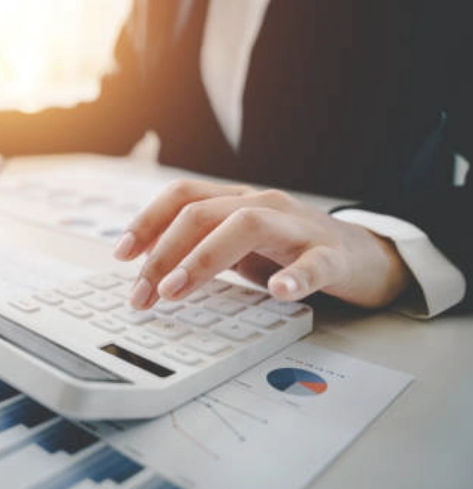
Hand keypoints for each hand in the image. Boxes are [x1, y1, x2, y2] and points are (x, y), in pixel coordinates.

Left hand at [113, 179, 411, 309]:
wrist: (366, 256)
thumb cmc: (293, 250)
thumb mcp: (239, 246)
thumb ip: (200, 247)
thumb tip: (148, 268)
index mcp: (237, 201)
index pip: (183, 196)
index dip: (147, 220)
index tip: (121, 254)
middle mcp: (263, 205)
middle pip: (202, 213)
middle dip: (162, 253)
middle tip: (142, 293)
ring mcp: (298, 227)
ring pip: (246, 225)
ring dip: (203, 258)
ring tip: (177, 290)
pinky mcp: (333, 255)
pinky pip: (315, 263)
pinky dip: (295, 276)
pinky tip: (279, 292)